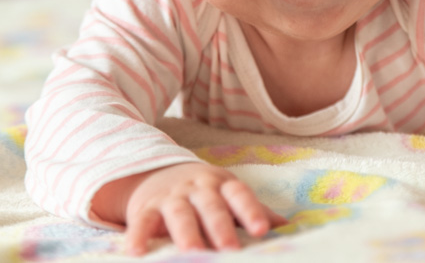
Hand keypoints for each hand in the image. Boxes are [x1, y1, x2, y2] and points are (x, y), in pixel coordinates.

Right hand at [93, 162, 286, 254]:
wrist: (155, 170)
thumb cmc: (202, 190)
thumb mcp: (227, 193)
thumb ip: (254, 210)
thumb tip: (289, 226)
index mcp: (222, 185)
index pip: (240, 194)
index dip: (251, 210)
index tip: (262, 229)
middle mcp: (198, 188)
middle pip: (211, 207)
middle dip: (220, 227)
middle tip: (229, 250)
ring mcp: (171, 197)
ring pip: (179, 214)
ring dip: (186, 233)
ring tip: (192, 253)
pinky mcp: (146, 208)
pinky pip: (142, 222)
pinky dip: (138, 236)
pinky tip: (136, 253)